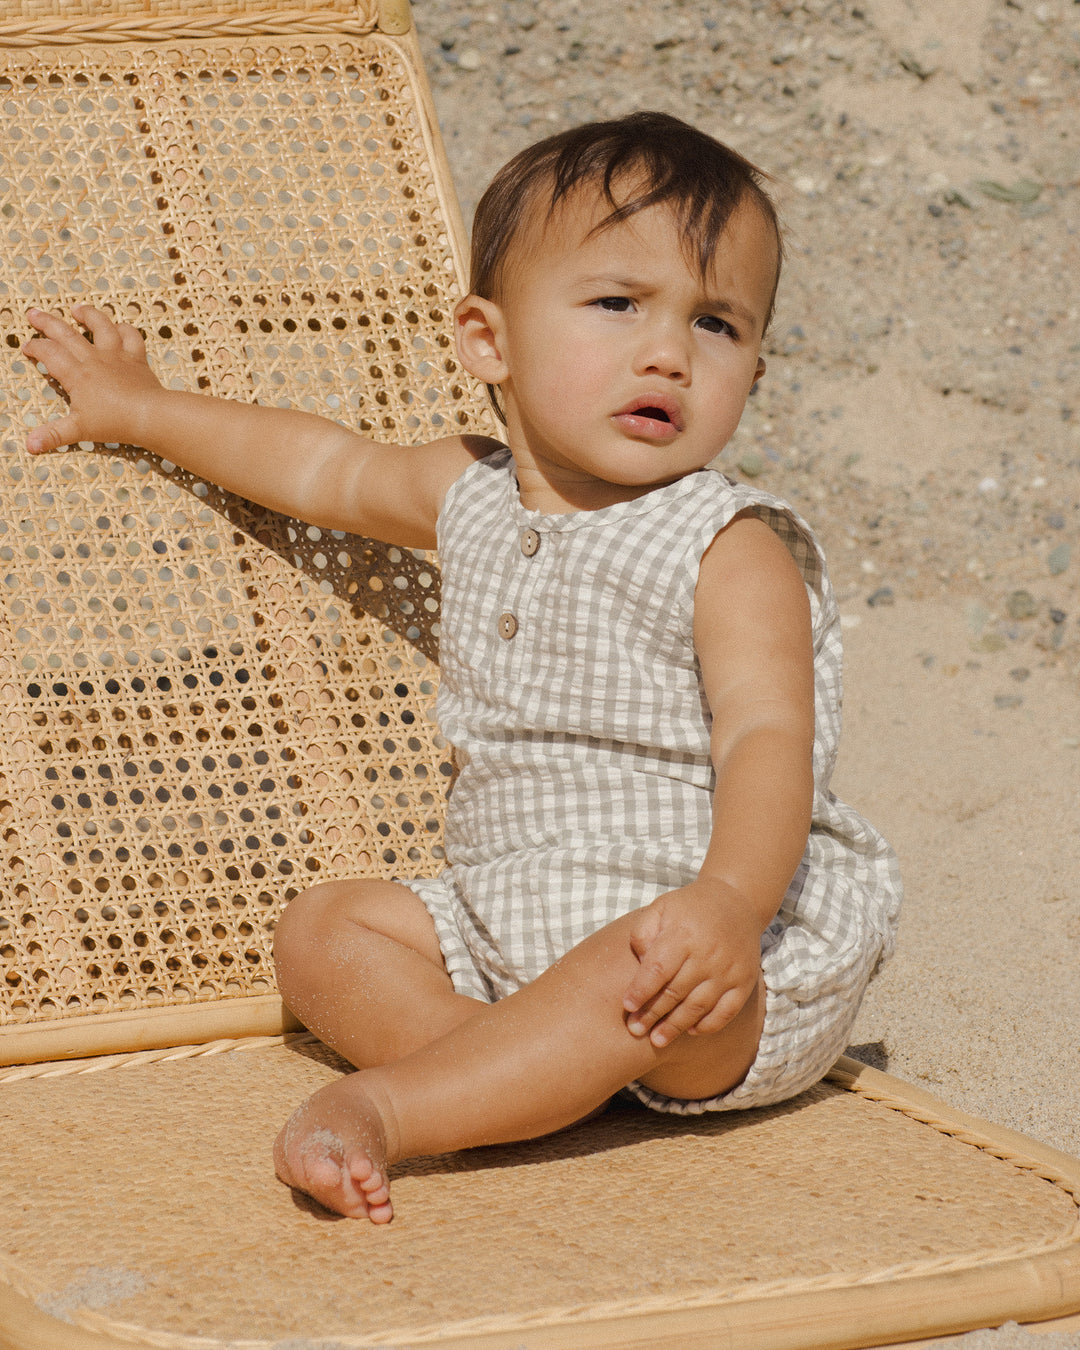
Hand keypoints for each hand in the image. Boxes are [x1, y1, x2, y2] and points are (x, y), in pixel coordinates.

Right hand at [22, 305, 162, 453]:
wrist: (151, 416)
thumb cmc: (116, 423)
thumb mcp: (79, 430)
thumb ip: (54, 435)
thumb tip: (30, 446)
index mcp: (77, 375)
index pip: (49, 354)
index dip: (35, 348)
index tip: (27, 348)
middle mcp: (95, 359)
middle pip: (66, 333)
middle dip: (47, 323)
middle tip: (34, 314)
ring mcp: (117, 356)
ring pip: (101, 326)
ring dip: (88, 315)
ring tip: (78, 310)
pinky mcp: (136, 358)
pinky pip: (131, 336)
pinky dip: (125, 329)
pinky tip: (118, 327)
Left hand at [622, 881, 762, 1048]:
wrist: (736, 901)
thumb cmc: (689, 908)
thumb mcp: (660, 908)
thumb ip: (643, 934)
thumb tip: (639, 967)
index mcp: (684, 934)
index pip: (658, 969)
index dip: (641, 990)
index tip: (627, 1007)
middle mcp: (709, 954)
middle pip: (676, 992)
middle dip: (653, 1014)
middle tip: (635, 1030)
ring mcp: (729, 970)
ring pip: (699, 1006)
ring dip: (676, 1026)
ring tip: (657, 1040)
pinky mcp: (745, 981)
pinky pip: (726, 1012)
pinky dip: (708, 1025)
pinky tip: (690, 1031)